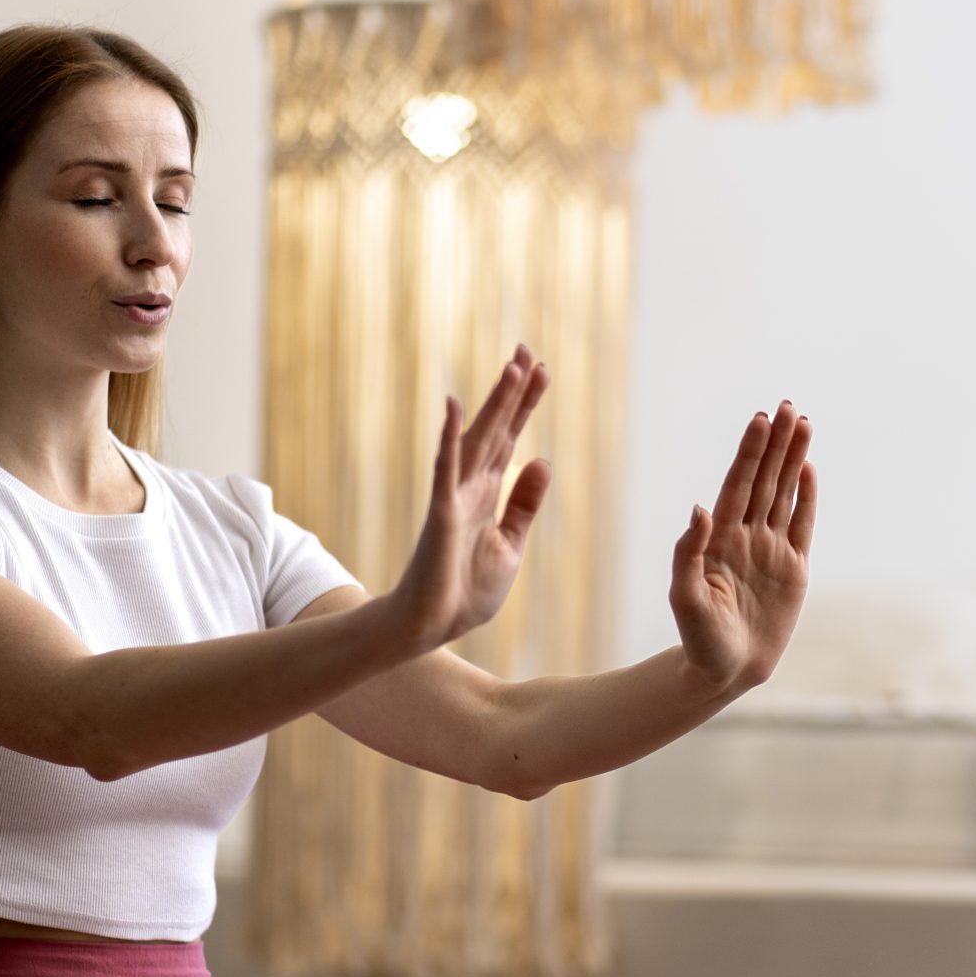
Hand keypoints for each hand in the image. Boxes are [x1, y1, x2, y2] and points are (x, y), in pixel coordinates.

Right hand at [385, 344, 551, 650]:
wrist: (431, 627)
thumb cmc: (464, 590)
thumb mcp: (510, 545)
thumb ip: (524, 504)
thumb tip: (544, 460)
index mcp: (488, 494)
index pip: (511, 439)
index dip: (525, 404)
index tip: (541, 369)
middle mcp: (470, 487)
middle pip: (496, 429)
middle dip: (513, 391)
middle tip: (527, 350)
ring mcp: (454, 497)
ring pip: (476, 440)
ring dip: (494, 404)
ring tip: (512, 367)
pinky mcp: (440, 514)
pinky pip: (445, 470)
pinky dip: (450, 439)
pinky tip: (454, 408)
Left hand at [672, 400, 815, 692]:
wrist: (726, 670)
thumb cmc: (699, 638)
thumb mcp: (684, 597)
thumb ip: (688, 551)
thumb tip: (699, 507)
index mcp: (720, 539)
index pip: (738, 485)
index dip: (750, 452)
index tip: (761, 420)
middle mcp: (746, 536)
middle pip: (764, 480)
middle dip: (776, 444)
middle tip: (787, 406)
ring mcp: (771, 550)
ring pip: (784, 494)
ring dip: (793, 460)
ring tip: (803, 423)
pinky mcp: (793, 569)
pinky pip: (802, 525)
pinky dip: (806, 496)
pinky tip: (808, 469)